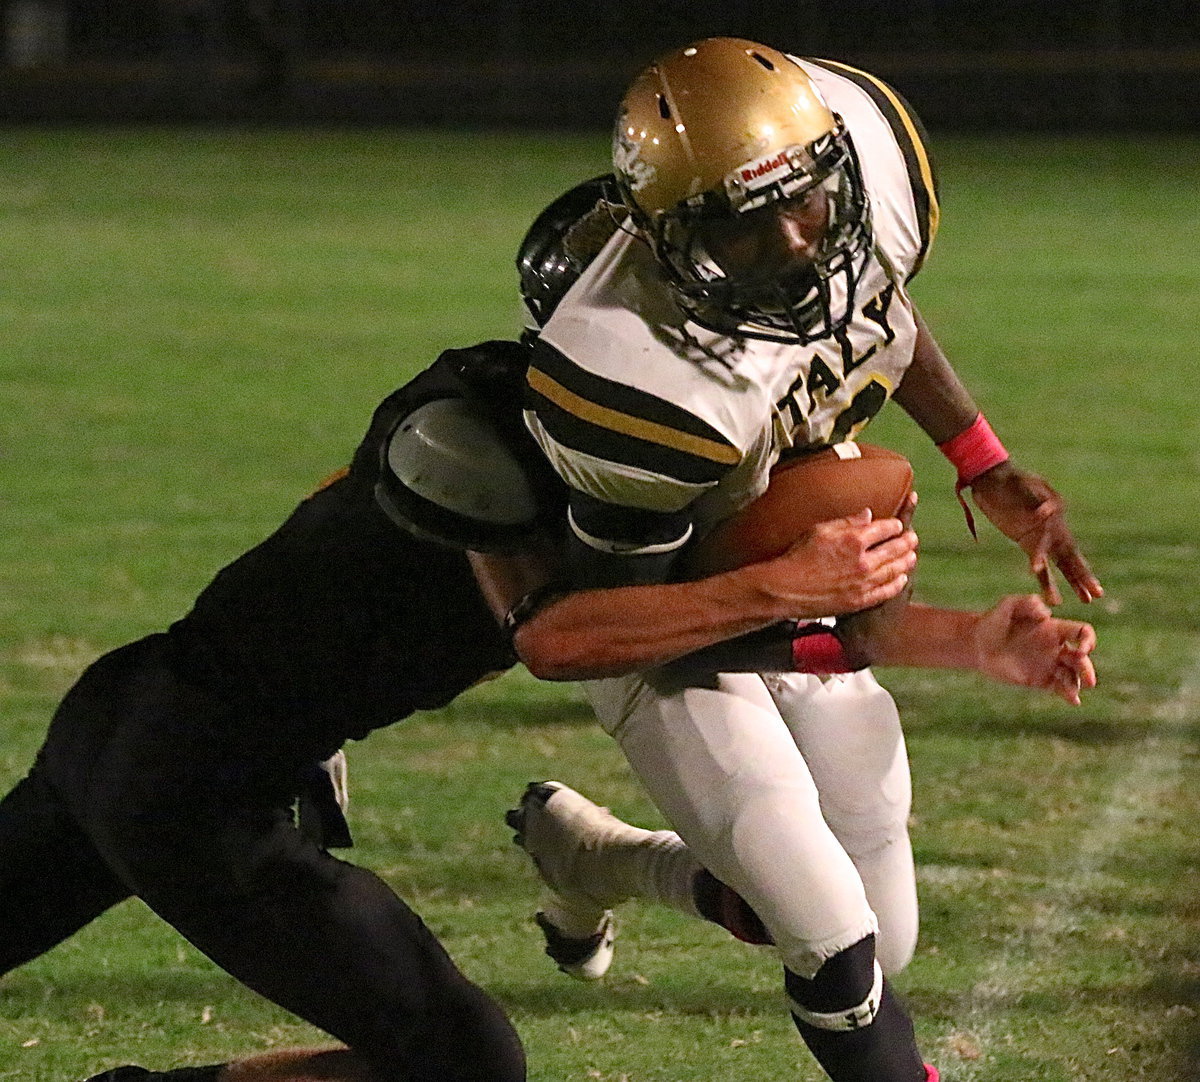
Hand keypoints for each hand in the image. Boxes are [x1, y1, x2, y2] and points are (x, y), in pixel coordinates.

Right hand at [754, 508, 918, 618]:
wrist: (785, 588)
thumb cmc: (798, 556)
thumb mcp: (819, 530)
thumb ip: (847, 522)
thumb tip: (868, 515)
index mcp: (854, 539)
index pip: (885, 528)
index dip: (895, 525)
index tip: (898, 525)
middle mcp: (863, 561)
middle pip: (895, 549)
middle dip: (907, 542)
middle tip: (913, 539)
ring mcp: (863, 583)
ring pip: (895, 570)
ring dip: (906, 562)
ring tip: (912, 557)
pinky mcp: (859, 600)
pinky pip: (885, 591)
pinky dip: (896, 584)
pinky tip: (901, 579)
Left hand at [968, 461, 1102, 604]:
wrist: (991, 478)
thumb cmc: (1008, 479)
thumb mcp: (1022, 484)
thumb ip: (1036, 497)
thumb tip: (1049, 512)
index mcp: (1056, 514)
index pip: (1065, 541)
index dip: (1068, 557)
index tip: (1059, 571)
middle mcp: (1053, 527)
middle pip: (1071, 556)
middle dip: (1084, 576)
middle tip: (1098, 594)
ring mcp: (1041, 537)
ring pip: (1061, 564)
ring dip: (1073, 582)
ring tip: (1086, 601)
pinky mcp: (1027, 542)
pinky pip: (1040, 565)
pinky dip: (1046, 581)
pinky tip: (1054, 599)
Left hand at [972, 594, 1096, 704]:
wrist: (977, 643)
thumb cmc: (993, 620)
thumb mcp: (1008, 605)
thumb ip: (1027, 602)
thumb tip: (1046, 614)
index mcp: (1054, 629)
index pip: (1082, 632)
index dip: (1088, 640)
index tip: (1081, 650)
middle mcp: (1056, 647)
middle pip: (1082, 658)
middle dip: (1087, 669)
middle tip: (1088, 680)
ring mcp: (1049, 664)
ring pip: (1073, 675)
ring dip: (1078, 683)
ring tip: (1073, 692)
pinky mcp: (1040, 679)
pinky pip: (1059, 687)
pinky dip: (1069, 694)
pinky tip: (1073, 701)